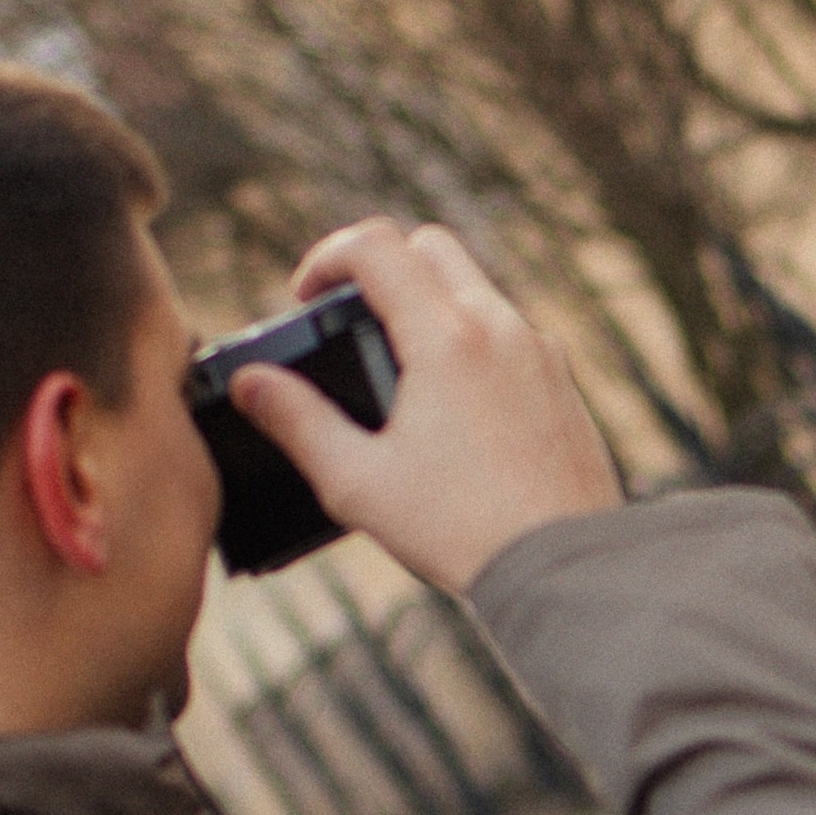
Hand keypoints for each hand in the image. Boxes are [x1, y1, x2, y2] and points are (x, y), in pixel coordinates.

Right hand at [230, 221, 621, 592]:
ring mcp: (541, 351)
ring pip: (476, 287)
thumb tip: (251, 383)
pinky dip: (472, 337)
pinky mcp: (564, 381)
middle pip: (431, 246)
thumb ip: (297, 422)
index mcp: (446, 338)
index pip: (377, 246)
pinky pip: (510, 330)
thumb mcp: (358, 482)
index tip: (304, 295)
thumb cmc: (462, 531)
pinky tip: (451, 402)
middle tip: (349, 320)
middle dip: (381, 265)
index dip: (326, 256)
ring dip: (429, 302)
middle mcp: (501, 327)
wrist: (564, 568)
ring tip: (397, 368)